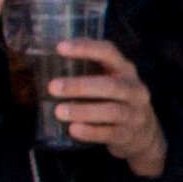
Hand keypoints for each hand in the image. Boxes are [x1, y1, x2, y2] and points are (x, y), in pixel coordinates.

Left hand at [40, 33, 169, 180]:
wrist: (143, 134)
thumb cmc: (114, 99)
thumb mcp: (107, 80)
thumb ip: (84, 71)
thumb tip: (38, 64)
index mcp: (124, 69)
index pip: (108, 52)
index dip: (85, 48)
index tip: (59, 47)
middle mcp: (134, 89)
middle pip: (111, 86)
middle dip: (80, 86)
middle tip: (52, 87)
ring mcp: (134, 113)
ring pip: (111, 111)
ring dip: (83, 111)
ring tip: (59, 111)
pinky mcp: (128, 135)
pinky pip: (110, 133)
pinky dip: (90, 132)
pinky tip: (73, 129)